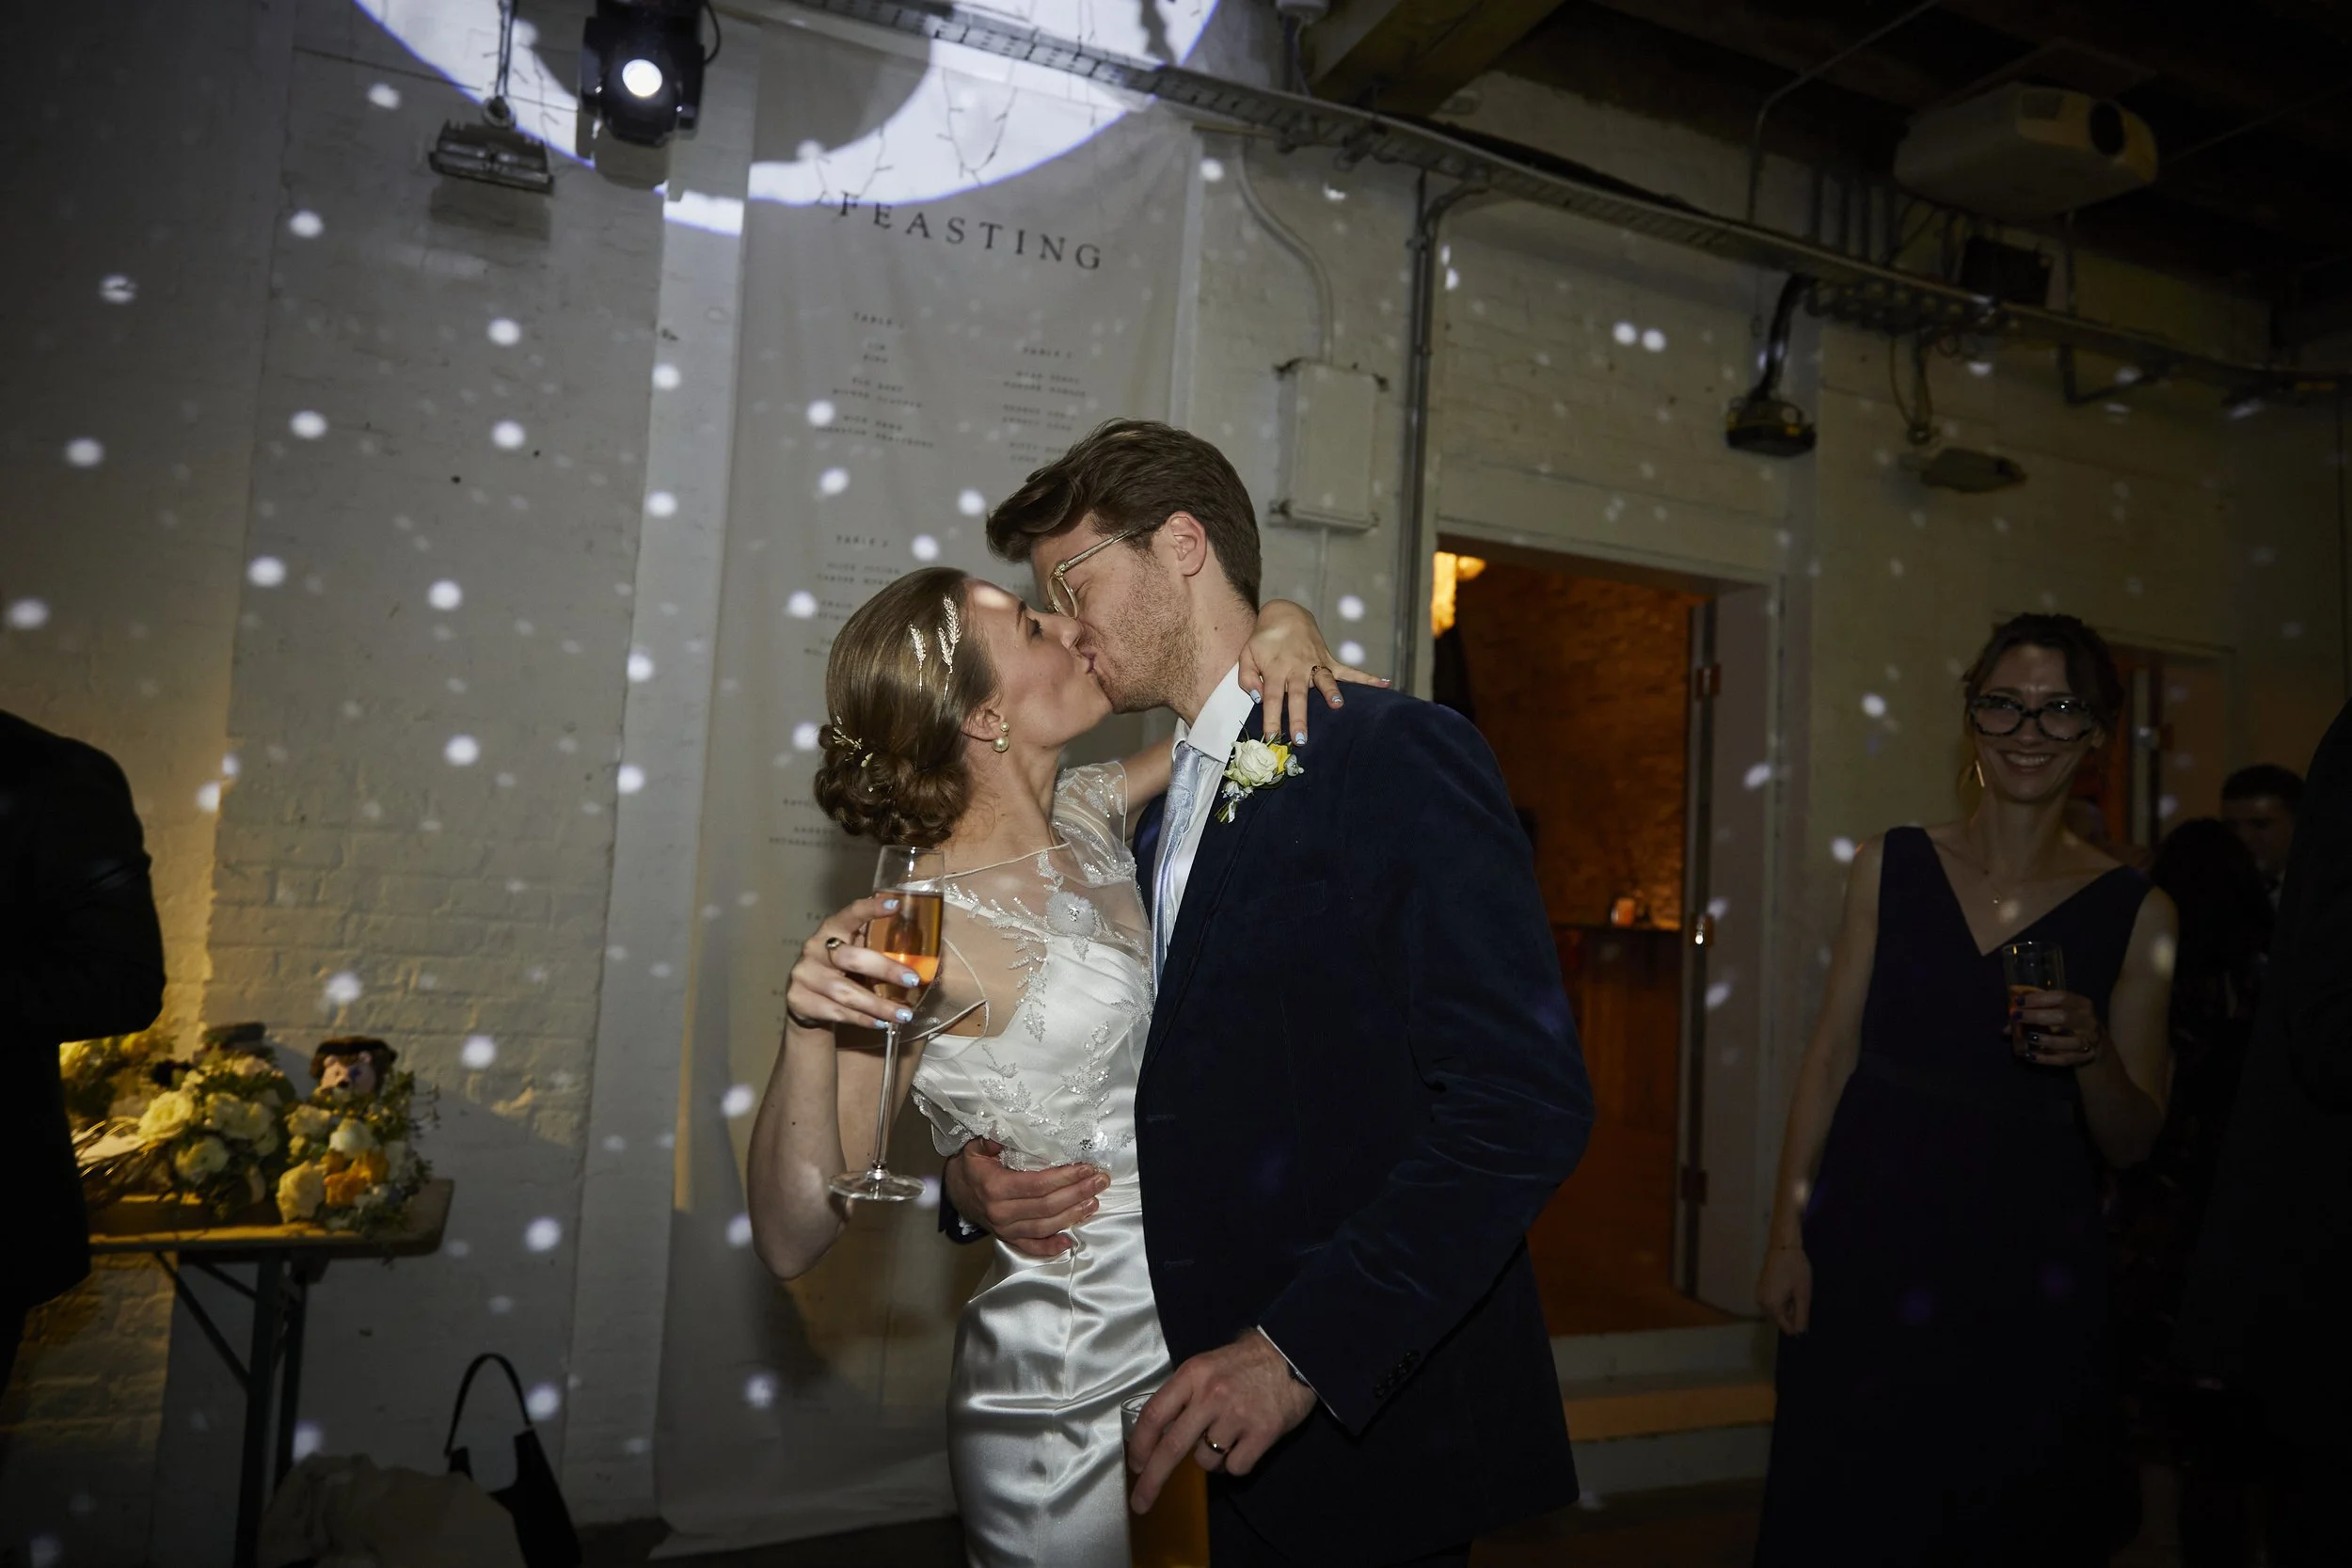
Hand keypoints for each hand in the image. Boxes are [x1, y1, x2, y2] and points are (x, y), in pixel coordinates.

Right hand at [786, 895, 925, 1031]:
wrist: (805, 1002)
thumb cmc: (841, 971)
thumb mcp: (854, 953)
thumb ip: (875, 947)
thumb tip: (923, 954)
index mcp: (831, 929)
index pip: (850, 914)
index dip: (871, 908)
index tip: (896, 906)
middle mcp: (814, 948)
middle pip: (851, 958)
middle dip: (885, 969)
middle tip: (913, 979)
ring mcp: (804, 975)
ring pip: (846, 992)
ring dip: (878, 1005)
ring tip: (904, 1015)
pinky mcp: (799, 999)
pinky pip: (837, 1012)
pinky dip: (863, 1019)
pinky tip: (881, 1023)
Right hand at [941, 1139, 1107, 1259]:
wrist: (954, 1192)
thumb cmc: (970, 1168)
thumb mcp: (974, 1148)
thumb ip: (992, 1140)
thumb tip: (1010, 1132)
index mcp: (995, 1187)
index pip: (1037, 1185)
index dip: (1064, 1178)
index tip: (1086, 1168)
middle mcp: (1001, 1212)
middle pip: (1046, 1206)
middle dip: (1077, 1193)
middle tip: (1100, 1182)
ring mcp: (1005, 1229)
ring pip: (1044, 1226)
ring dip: (1072, 1216)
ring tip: (1094, 1202)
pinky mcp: (1007, 1238)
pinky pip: (1031, 1247)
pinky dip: (1050, 1247)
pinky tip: (1069, 1242)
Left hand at [1126, 1329, 1315, 1511]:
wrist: (1292, 1354)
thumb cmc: (1244, 1362)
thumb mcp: (1205, 1366)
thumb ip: (1184, 1395)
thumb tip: (1159, 1434)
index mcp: (1192, 1375)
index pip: (1155, 1414)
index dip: (1140, 1444)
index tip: (1135, 1465)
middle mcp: (1211, 1395)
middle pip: (1172, 1447)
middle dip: (1152, 1480)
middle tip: (1141, 1502)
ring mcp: (1237, 1415)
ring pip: (1206, 1461)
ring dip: (1211, 1459)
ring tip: (1227, 1437)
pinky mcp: (1262, 1432)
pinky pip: (1236, 1468)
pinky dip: (1236, 1463)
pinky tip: (1245, 1443)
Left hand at [1238, 599, 1386, 744]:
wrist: (1285, 615)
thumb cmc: (1264, 641)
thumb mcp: (1246, 655)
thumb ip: (1247, 677)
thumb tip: (1257, 697)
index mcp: (1275, 669)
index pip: (1271, 697)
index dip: (1271, 717)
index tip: (1271, 736)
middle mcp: (1296, 668)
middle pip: (1297, 695)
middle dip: (1299, 717)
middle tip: (1301, 738)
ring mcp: (1315, 664)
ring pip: (1324, 681)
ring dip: (1331, 693)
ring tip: (1338, 706)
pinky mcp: (1328, 661)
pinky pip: (1349, 671)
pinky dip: (1367, 678)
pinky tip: (1385, 684)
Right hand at [1756, 1244, 1811, 1334]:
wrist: (1783, 1246)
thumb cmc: (1795, 1269)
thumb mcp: (1803, 1294)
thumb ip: (1801, 1316)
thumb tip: (1801, 1334)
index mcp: (1772, 1306)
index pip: (1785, 1327)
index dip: (1798, 1327)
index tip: (1806, 1318)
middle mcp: (1763, 1303)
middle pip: (1780, 1319)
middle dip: (1792, 1314)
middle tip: (1802, 1299)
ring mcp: (1760, 1294)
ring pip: (1776, 1309)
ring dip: (1787, 1306)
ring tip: (1796, 1292)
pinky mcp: (1761, 1287)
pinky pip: (1772, 1301)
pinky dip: (1782, 1299)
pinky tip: (1789, 1288)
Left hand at [2011, 988, 2104, 1067]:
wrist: (2096, 1046)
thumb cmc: (2070, 1024)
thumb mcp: (2060, 1012)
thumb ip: (2035, 1014)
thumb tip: (2006, 1026)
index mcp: (2081, 1004)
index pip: (2061, 997)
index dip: (2038, 999)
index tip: (2018, 1002)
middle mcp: (2087, 1020)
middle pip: (2063, 1017)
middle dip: (2037, 1017)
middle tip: (2017, 1017)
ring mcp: (2088, 1040)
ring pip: (2068, 1041)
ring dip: (2046, 1040)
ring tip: (2028, 1038)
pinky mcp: (2085, 1057)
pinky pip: (2065, 1059)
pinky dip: (2047, 1058)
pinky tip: (2031, 1056)